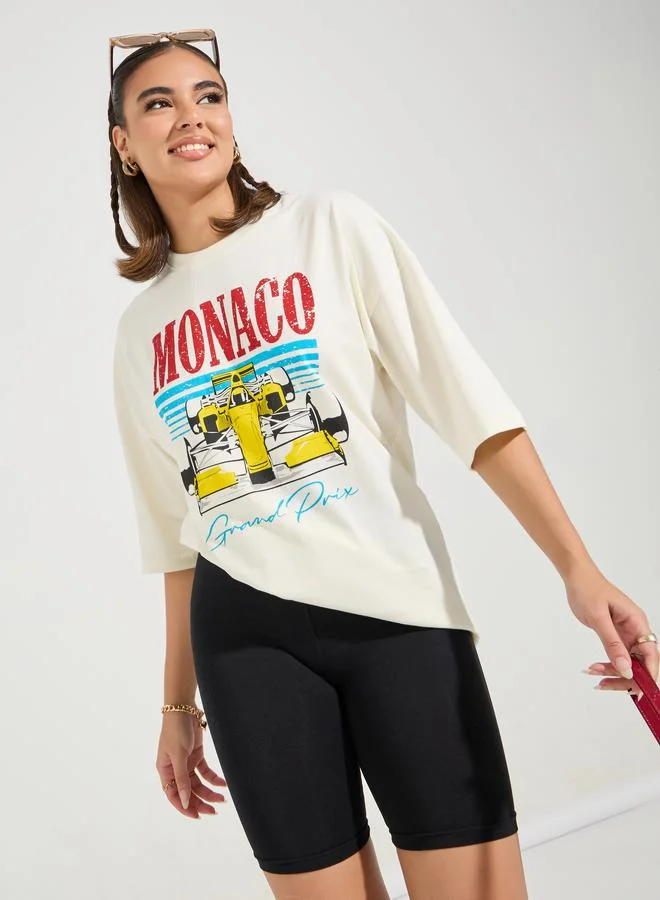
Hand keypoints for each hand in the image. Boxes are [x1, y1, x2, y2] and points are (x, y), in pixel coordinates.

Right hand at [156, 712, 226, 818]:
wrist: (184, 708)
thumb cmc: (175, 730)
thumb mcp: (178, 755)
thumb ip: (181, 779)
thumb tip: (185, 801)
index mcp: (165, 771)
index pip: (174, 796)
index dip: (185, 807)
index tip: (198, 816)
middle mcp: (175, 769)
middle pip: (188, 791)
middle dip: (200, 802)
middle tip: (214, 811)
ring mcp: (186, 763)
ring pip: (198, 784)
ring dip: (209, 792)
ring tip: (222, 799)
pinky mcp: (196, 755)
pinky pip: (205, 772)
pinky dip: (214, 778)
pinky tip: (223, 784)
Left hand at [565, 566, 658, 695]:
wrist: (577, 577)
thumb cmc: (588, 590)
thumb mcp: (598, 617)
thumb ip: (613, 644)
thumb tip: (627, 669)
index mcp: (638, 623)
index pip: (651, 654)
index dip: (648, 674)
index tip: (640, 692)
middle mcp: (636, 630)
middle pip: (642, 662)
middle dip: (626, 677)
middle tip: (604, 684)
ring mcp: (627, 634)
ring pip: (628, 662)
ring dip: (614, 672)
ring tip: (592, 672)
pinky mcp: (616, 636)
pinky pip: (617, 656)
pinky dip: (607, 664)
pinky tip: (593, 668)